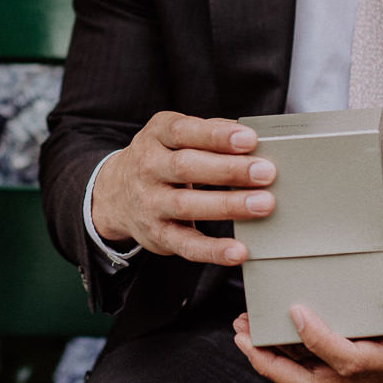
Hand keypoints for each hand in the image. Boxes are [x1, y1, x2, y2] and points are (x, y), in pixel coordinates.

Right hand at [90, 112, 275, 264]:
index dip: (216, 136)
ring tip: (262, 205)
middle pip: (187, 167)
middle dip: (229, 170)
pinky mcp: (157, 235)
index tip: (249, 139)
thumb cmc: (161, 159)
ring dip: (228, 205)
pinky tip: (238, 251)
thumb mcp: (174, 137)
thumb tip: (252, 137)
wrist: (116, 194)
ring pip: (187, 205)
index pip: (184, 132)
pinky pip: (186, 245)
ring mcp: (150, 203)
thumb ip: (209, 132)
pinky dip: (212, 250)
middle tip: (266, 172)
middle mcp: (148, 168)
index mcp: (156, 136)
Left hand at [230, 258, 382, 382]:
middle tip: (245, 337)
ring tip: (243, 331)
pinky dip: (284, 353)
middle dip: (276, 365)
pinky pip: (311, 366)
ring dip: (273, 360)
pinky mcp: (350, 360)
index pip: (351, 359)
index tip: (296, 311)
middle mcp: (376, 371)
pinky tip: (263, 331)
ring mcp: (361, 370)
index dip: (320, 340)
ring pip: (309, 380)